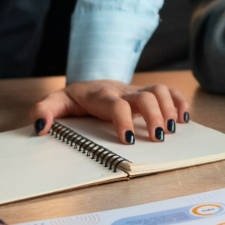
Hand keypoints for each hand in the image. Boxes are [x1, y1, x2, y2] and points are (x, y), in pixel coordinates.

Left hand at [30, 80, 190, 143]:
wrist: (89, 84)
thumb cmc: (74, 99)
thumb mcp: (54, 102)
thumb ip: (44, 111)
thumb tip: (40, 127)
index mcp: (101, 95)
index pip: (116, 104)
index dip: (123, 120)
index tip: (129, 140)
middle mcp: (123, 91)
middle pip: (145, 96)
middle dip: (154, 117)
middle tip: (159, 138)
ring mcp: (137, 91)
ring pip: (159, 91)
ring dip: (170, 109)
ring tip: (173, 130)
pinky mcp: (147, 93)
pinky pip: (168, 92)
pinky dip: (179, 103)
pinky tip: (184, 119)